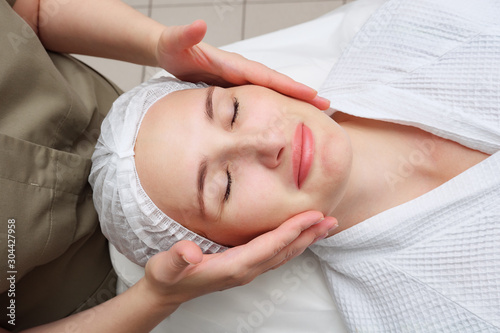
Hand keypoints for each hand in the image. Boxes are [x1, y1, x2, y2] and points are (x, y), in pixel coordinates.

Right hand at [143, 211, 336, 307]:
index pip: (270, 245)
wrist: (167, 292)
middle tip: (331, 221)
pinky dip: (292, 244)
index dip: (293, 230)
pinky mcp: (245, 267)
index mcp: (234, 267)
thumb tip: (191, 254)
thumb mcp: (167, 266)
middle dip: (309, 235)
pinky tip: (298, 237)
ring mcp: (248, 271)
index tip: (313, 216)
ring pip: (284, 254)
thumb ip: (178, 258)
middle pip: (285, 250)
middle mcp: (246, 270)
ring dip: (305, 240)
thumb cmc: (168, 277)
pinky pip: (276, 255)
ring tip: (324, 227)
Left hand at [155, 20, 329, 110]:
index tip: (311, 94)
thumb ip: (185, 35)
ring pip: (271, 89)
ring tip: (315, 111)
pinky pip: (261, 95)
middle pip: (277, 83)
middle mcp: (240, 70)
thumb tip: (200, 23)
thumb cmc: (171, 49)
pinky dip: (277, 102)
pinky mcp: (235, 85)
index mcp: (232, 64)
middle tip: (326, 106)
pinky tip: (284, 113)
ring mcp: (239, 78)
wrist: (169, 50)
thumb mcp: (174, 42)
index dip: (289, 86)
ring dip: (293, 99)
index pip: (266, 76)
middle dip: (301, 94)